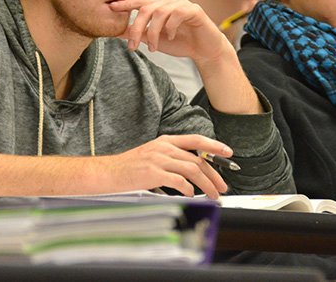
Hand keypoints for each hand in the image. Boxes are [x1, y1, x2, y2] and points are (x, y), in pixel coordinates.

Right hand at [103, 134, 233, 198]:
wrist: (108, 172)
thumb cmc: (128, 167)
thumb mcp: (152, 155)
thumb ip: (170, 158)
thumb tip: (191, 170)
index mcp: (165, 141)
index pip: (196, 140)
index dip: (214, 145)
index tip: (228, 153)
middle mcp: (164, 148)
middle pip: (198, 159)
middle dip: (214, 174)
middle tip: (222, 186)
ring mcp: (159, 159)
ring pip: (192, 170)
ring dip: (207, 184)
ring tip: (212, 195)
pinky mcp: (153, 173)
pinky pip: (179, 181)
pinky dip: (189, 189)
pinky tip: (191, 195)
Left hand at [110, 0, 230, 63]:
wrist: (203, 50)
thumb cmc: (178, 42)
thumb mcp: (153, 39)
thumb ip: (136, 33)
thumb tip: (115, 32)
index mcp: (158, 6)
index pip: (138, 2)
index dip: (125, 4)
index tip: (111, 7)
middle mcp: (169, 1)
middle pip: (146, 9)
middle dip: (136, 28)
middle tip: (132, 46)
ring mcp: (182, 4)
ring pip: (160, 13)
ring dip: (153, 33)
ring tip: (153, 48)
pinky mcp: (194, 10)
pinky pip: (177, 14)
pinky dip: (170, 27)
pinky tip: (170, 37)